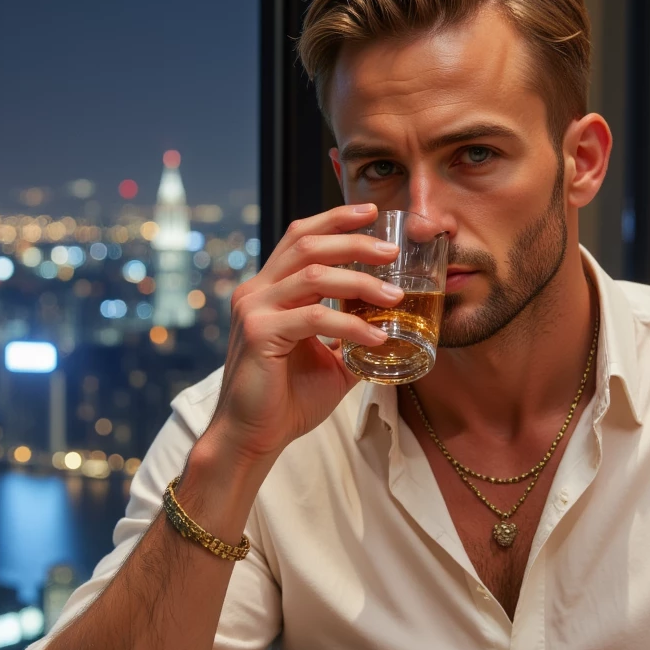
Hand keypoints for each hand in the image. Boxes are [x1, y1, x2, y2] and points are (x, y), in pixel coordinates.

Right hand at [206, 204, 402, 464]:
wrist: (253, 437)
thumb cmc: (286, 400)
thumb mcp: (331, 362)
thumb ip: (354, 339)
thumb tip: (394, 330)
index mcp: (270, 291)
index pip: (299, 238)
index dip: (334, 219)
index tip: (370, 212)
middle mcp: (257, 292)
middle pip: (306, 245)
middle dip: (353, 242)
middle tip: (392, 250)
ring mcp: (254, 310)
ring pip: (312, 275)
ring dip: (360, 282)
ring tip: (395, 295)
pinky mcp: (260, 334)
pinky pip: (315, 318)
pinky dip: (351, 325)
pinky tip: (377, 336)